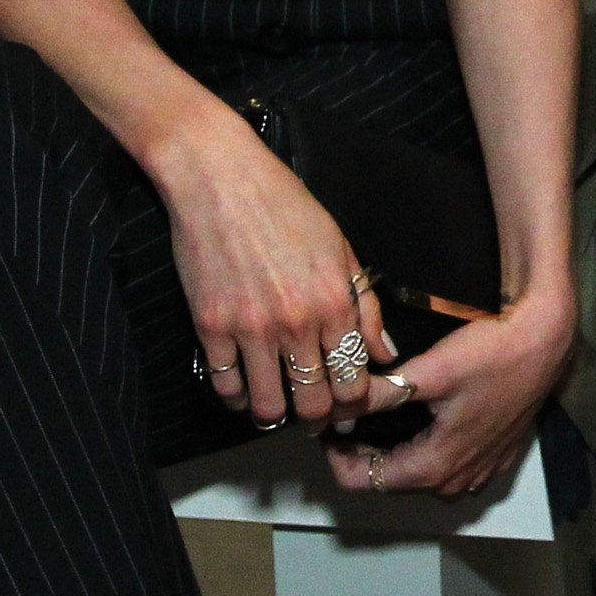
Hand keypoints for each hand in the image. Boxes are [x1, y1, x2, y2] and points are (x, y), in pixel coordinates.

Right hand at [149, 101, 388, 434]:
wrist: (222, 179)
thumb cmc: (286, 206)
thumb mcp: (341, 249)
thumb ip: (366, 306)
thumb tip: (384, 353)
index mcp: (335, 302)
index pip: (354, 382)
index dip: (353, 403)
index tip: (345, 403)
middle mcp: (296, 322)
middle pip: (313, 404)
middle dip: (316, 417)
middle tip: (311, 412)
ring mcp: (251, 328)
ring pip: (267, 406)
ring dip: (273, 413)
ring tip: (276, 405)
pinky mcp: (211, 327)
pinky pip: (225, 385)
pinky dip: (235, 395)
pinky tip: (243, 385)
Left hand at [337, 288, 577, 500]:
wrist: (547, 339)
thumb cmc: (491, 352)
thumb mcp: (430, 372)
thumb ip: (379, 395)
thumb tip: (335, 409)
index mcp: (434, 467)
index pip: (362, 481)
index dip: (335, 455)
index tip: (327, 424)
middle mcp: (456, 481)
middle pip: (390, 479)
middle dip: (363, 451)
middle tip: (347, 413)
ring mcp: (479, 472)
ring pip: (418, 474)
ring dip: (393, 450)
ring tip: (377, 413)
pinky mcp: (496, 456)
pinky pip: (448, 465)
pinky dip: (425, 448)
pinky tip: (421, 416)